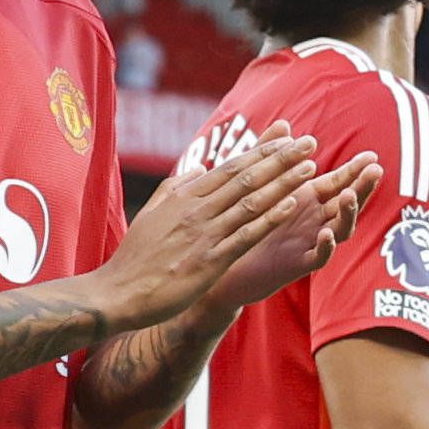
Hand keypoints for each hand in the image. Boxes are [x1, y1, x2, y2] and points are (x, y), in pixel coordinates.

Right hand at [94, 128, 380, 328]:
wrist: (118, 293)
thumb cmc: (135, 257)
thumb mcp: (151, 213)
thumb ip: (174, 188)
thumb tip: (196, 168)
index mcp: (184, 196)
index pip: (230, 166)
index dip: (261, 150)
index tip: (285, 136)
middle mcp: (197, 209)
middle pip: (247, 176)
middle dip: (281, 158)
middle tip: (309, 142)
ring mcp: (205, 234)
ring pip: (252, 201)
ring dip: (284, 182)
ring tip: (310, 167)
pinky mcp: (211, 261)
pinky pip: (246, 235)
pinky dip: (270, 218)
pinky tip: (291, 205)